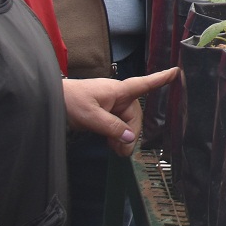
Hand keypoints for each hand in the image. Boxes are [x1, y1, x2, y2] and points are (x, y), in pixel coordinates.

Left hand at [62, 69, 180, 155]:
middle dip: (131, 134)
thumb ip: (111, 127)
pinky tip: (111, 144)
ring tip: (115, 151)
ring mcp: (110, 105)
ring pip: (126, 123)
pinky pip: (117, 125)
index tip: (176, 72)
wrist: (49, 100)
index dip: (160, 79)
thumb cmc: (70, 101)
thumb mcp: (90, 116)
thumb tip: (131, 138)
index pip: (143, 84)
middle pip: (134, 115)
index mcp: (117, 90)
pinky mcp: (103, 113)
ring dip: (122, 138)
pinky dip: (116, 136)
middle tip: (122, 153)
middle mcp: (117, 96)